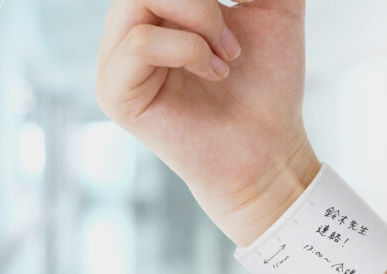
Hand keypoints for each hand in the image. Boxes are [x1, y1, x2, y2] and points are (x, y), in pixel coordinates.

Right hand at [96, 0, 319, 245]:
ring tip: (227, 58)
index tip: (230, 6)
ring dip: (200, 21)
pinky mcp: (114, 92)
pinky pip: (139, 41)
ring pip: (140, 0)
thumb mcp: (272, 8)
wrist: (267, 147)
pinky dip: (186, 50)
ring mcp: (117, 60)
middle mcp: (132, 29)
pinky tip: (213, 74)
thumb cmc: (266, 85)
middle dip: (201, 2)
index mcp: (160, 11)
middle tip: (234, 39)